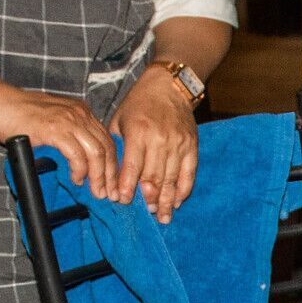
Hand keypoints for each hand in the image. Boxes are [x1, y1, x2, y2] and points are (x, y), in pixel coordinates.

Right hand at [0, 86, 124, 201]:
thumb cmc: (19, 115)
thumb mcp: (53, 120)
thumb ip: (69, 134)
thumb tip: (81, 162)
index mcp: (81, 111)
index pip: (106, 140)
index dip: (113, 164)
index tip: (112, 183)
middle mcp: (79, 114)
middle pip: (106, 147)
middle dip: (110, 174)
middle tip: (110, 193)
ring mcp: (68, 121)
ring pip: (96, 153)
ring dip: (98, 176)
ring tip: (96, 191)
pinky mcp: (55, 130)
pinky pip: (77, 155)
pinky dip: (80, 171)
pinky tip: (76, 180)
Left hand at [114, 68, 199, 222]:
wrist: (168, 86)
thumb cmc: (138, 104)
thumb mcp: (119, 120)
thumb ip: (117, 147)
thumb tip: (110, 176)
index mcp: (139, 133)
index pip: (132, 168)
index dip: (127, 188)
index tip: (123, 202)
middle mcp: (160, 140)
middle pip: (154, 178)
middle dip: (148, 199)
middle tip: (145, 213)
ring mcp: (178, 143)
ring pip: (172, 179)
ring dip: (166, 201)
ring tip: (162, 217)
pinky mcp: (192, 145)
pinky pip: (189, 173)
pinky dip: (183, 190)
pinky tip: (177, 202)